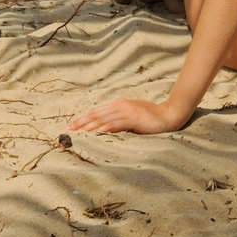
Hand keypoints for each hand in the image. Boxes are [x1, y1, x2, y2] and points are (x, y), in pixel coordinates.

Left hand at [67, 97, 186, 134]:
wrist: (168, 115)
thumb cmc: (150, 117)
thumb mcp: (131, 118)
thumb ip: (118, 121)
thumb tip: (102, 129)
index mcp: (119, 104)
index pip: (97, 111)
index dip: (83, 118)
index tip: (71, 125)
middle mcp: (121, 105)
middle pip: (98, 114)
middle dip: (82, 122)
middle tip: (69, 129)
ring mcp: (127, 111)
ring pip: (105, 118)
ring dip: (91, 125)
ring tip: (79, 132)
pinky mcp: (134, 118)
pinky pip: (117, 123)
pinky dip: (107, 127)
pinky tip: (98, 132)